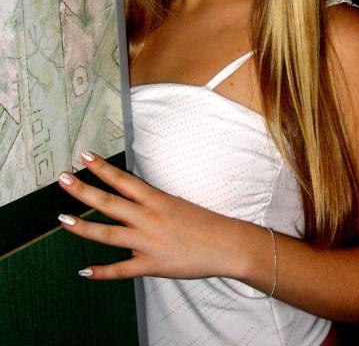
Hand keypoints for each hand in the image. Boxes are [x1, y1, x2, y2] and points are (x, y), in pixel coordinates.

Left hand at [57, 151, 235, 279]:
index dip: (102, 168)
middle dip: (84, 190)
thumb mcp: (176, 203)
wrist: (226, 245)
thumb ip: (151, 203)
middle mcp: (148, 217)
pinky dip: (102, 272)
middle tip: (63, 178)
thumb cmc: (204, 222)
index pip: (123, 180)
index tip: (84, 156)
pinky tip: (84, 272)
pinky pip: (121, 270)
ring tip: (63, 220)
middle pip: (109, 202)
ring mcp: (148, 242)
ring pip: (108, 234)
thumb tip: (130, 201)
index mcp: (156, 199)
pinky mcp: (151, 265)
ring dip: (83, 228)